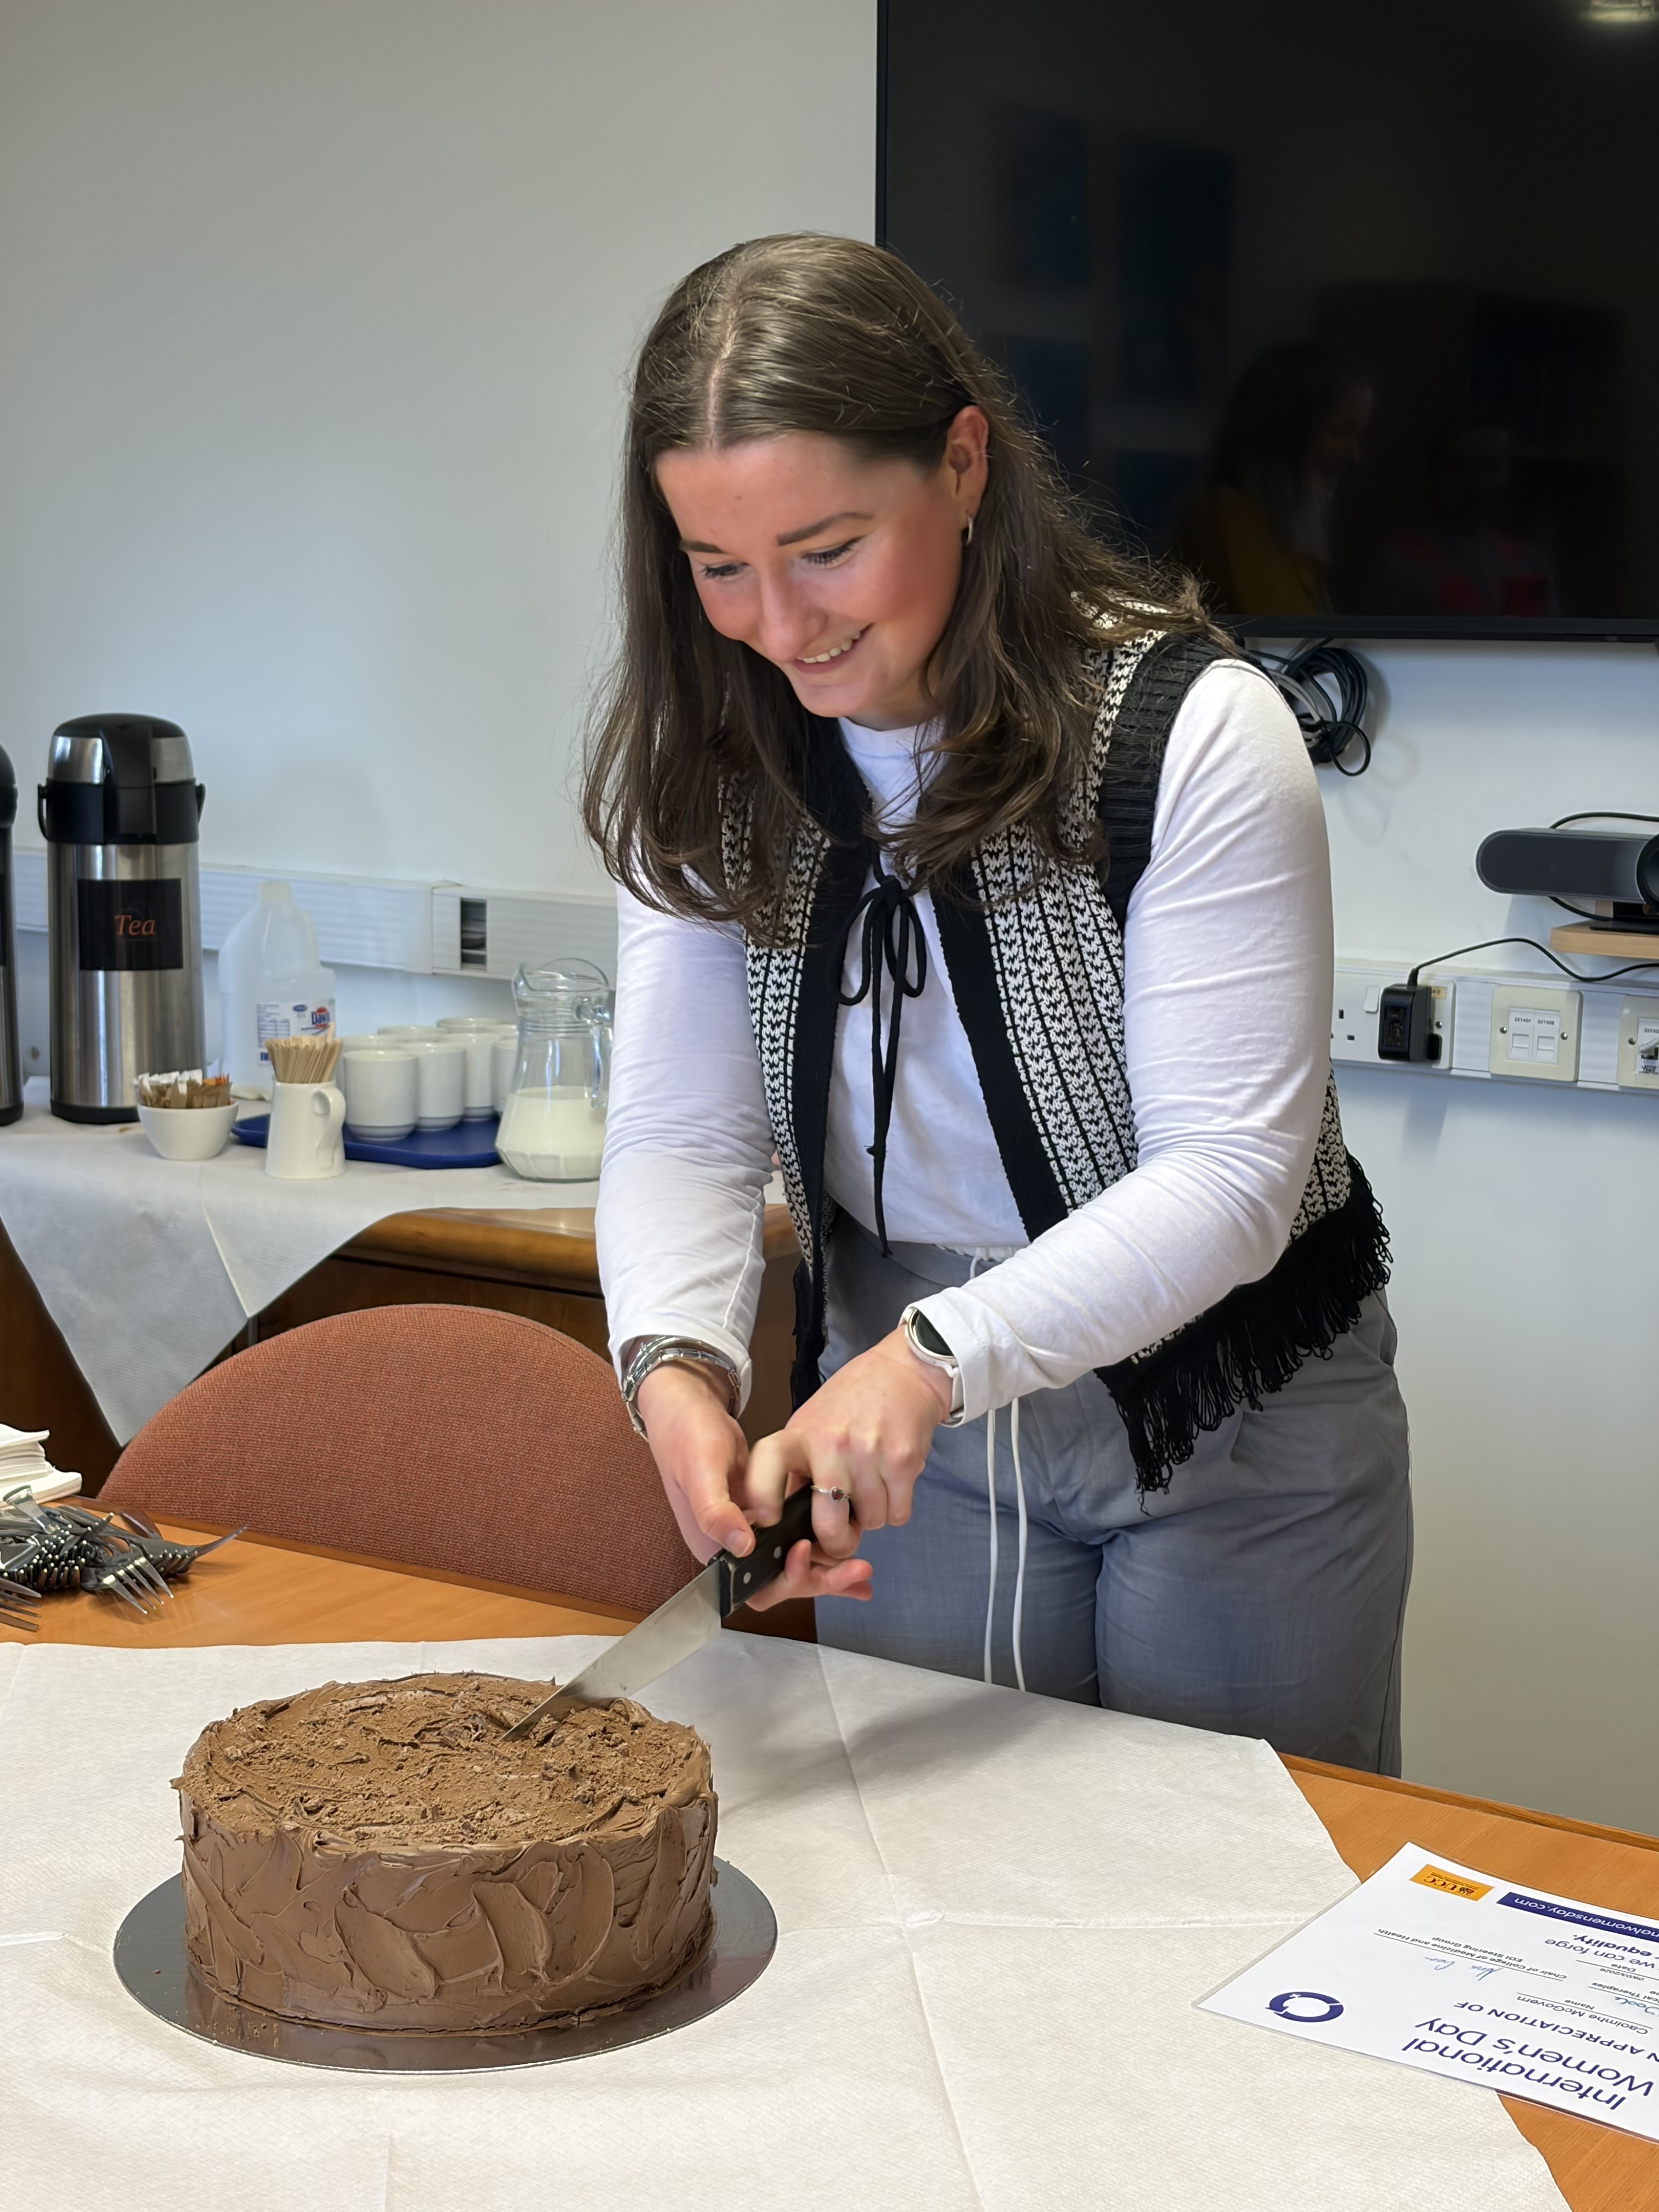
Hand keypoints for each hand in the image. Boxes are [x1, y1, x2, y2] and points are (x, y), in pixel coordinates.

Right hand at [634, 1362, 873, 1608]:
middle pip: (784, 1580)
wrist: (688, 1409)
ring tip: (864, 1569)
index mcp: (715, 1548)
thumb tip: (742, 1546)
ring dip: (829, 1568)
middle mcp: (735, 1547)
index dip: (789, 1580)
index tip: (810, 1553)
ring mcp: (752, 1532)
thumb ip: (715, 1511)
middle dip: (822, 1579)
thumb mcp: (700, 1471)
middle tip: (860, 1568)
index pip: (758, 1587)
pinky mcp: (766, 1515)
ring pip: (795, 1563)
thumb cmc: (688, 1438)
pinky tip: (851, 1541)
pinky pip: (797, 1538)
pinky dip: (824, 1544)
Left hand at [741, 1327, 952, 1597]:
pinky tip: (890, 1481)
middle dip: (838, 1541)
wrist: (902, 1372)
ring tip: (871, 1485)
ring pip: (870, 1522)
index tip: (770, 1520)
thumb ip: (796, 1467)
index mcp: (800, 1434)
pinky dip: (895, 1508)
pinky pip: (897, 1514)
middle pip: (828, 1524)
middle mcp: (831, 1445)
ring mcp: (869, 1454)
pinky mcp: (903, 1461)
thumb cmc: (852, 1402)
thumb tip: (784, 1522)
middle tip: (843, 1532)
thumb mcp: (811, 1424)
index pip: (767, 1465)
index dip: (763, 1499)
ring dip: (872, 1515)